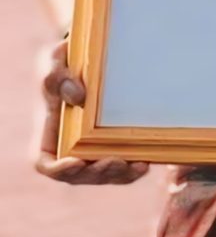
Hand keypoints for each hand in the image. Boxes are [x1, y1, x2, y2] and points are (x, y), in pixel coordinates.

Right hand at [31, 38, 146, 185]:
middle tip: (117, 162)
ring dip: (120, 175)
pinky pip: (124, 167)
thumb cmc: (67, 63)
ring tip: (138, 164)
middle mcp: (70, 149)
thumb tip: (78, 97)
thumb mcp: (56, 61)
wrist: (94, 60)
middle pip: (80, 175)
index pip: (46, 164)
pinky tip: (147, 161)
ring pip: (105, 175)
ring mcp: (93, 150)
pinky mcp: (116, 147)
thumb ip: (58, 77)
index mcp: (49, 136)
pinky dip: (134, 170)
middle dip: (98, 173)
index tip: (76, 162)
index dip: (59, 169)